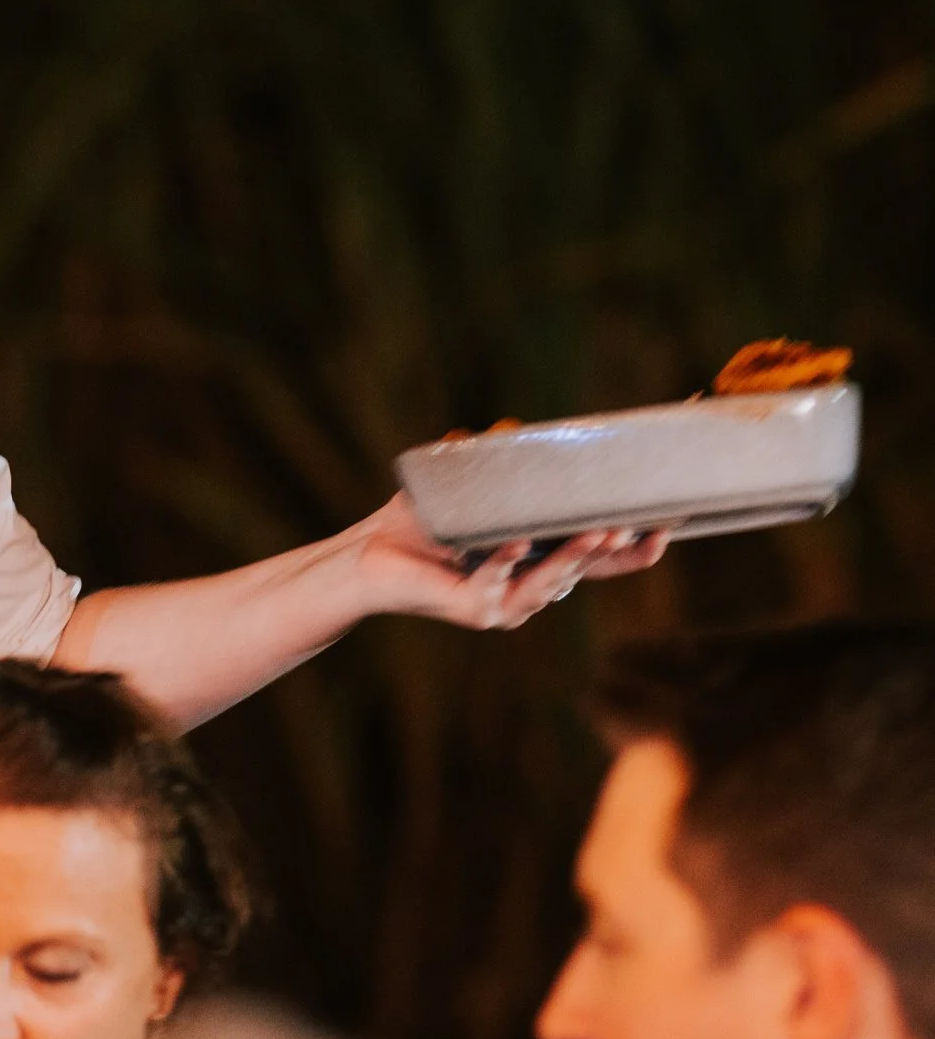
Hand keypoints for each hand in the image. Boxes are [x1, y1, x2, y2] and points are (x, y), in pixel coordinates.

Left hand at [348, 494, 666, 632]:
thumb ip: (503, 464)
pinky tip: (517, 542)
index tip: (669, 520)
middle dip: (622, 549)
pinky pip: (495, 581)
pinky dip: (507, 560)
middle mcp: (532, 589)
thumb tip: (518, 430)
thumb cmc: (423, 522)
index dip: (640, 544)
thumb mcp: (474, 488)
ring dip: (579, 555)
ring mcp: (505, 604)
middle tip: (648, 523)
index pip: (606, 559)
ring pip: (553, 581)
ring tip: (602, 529)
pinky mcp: (473, 608)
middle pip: (592, 571)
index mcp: (543, 563)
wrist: (368, 556)